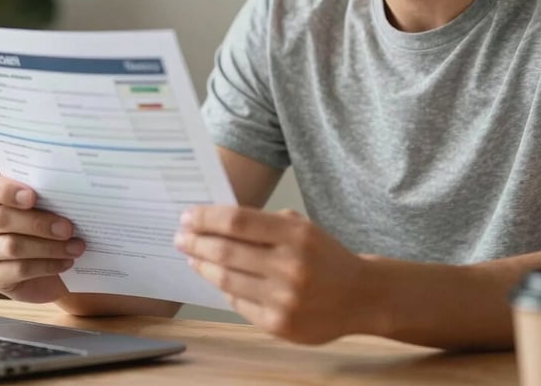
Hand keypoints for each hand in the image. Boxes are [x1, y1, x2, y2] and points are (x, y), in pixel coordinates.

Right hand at [0, 173, 84, 302]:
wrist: (48, 269)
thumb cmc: (49, 226)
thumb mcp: (49, 207)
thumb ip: (50, 197)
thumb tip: (73, 193)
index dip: (6, 190)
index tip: (33, 197)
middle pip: (2, 219)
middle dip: (39, 223)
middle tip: (69, 228)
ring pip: (12, 246)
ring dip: (50, 247)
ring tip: (76, 247)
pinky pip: (19, 269)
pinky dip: (47, 265)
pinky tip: (66, 262)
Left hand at [174, 206, 371, 342]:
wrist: (360, 295)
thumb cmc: (324, 256)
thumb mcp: (301, 227)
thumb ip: (264, 223)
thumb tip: (215, 222)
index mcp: (295, 234)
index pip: (237, 221)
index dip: (206, 218)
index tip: (187, 216)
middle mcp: (289, 266)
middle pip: (226, 251)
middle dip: (196, 242)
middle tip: (180, 236)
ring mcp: (283, 298)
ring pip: (226, 280)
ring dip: (202, 266)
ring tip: (192, 256)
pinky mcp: (279, 325)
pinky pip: (238, 303)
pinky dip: (224, 289)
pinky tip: (216, 279)